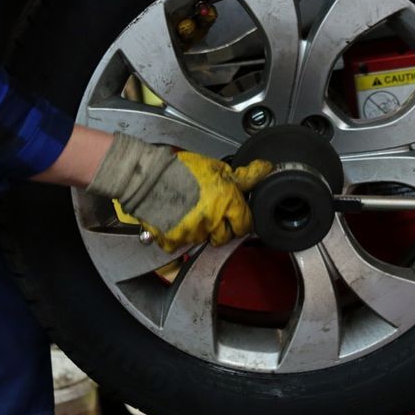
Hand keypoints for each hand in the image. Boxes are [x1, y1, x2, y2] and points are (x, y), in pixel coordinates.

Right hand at [87, 134, 272, 252]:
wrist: (148, 176)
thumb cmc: (181, 169)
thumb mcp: (217, 168)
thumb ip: (243, 176)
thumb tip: (265, 170)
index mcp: (227, 202)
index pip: (245, 224)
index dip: (240, 219)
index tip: (233, 215)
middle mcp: (213, 221)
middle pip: (225, 237)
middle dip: (221, 228)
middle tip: (210, 214)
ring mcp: (193, 233)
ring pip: (203, 241)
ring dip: (199, 231)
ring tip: (190, 212)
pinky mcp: (173, 241)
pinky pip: (180, 246)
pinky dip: (178, 237)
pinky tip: (176, 221)